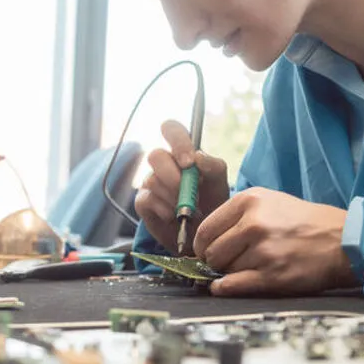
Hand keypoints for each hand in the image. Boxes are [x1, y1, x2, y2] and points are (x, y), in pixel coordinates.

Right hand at [134, 120, 229, 254]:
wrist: (203, 234)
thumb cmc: (212, 203)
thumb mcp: (219, 184)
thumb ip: (213, 167)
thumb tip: (198, 157)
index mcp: (183, 153)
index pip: (171, 129)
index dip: (177, 141)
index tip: (188, 163)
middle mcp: (164, 164)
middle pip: (155, 155)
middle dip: (173, 176)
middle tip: (188, 191)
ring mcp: (151, 182)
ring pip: (152, 180)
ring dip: (174, 197)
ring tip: (188, 210)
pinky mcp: (143, 202)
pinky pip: (147, 199)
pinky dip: (165, 209)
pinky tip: (174, 216)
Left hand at [192, 187, 357, 295]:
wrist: (342, 240)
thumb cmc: (306, 222)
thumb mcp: (271, 202)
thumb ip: (238, 216)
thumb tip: (205, 241)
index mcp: (250, 200)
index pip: (205, 229)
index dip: (202, 245)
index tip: (207, 252)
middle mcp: (254, 222)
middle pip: (211, 252)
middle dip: (216, 261)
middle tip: (232, 262)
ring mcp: (263, 250)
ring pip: (224, 270)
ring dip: (231, 273)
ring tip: (253, 267)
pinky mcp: (272, 274)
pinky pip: (233, 286)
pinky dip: (226, 288)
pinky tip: (229, 286)